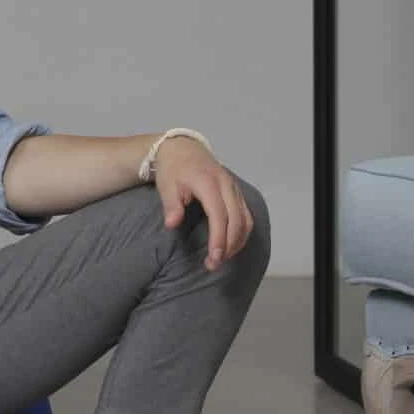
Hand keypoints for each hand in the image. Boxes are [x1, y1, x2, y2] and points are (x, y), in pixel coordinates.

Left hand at [152, 141, 252, 270]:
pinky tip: (231, 245)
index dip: (219, 238)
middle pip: (236, 220)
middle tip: (214, 264)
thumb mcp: (166, 185)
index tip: (214, 257)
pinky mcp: (236, 192)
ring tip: (222, 258)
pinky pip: (246, 216)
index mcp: (208, 182)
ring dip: (237, 242)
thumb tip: (172, 225)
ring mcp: (234, 188)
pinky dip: (242, 233)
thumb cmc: (174, 169)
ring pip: (245, 219)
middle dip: (228, 246)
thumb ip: (171, 205)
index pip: (219, 214)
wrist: (183, 149)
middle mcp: (226, 185)